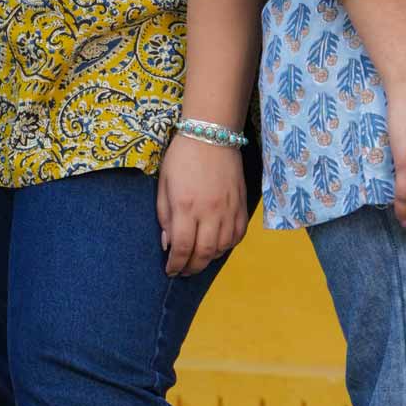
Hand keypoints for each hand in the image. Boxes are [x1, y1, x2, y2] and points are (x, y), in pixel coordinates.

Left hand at [156, 134, 249, 278]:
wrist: (211, 134)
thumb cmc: (182, 157)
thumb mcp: (163, 184)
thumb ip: (165, 216)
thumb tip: (168, 244)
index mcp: (186, 206)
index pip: (182, 247)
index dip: (175, 264)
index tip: (170, 270)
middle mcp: (210, 212)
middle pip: (204, 253)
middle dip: (192, 268)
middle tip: (183, 271)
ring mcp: (229, 209)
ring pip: (223, 248)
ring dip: (209, 259)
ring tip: (198, 259)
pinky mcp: (242, 205)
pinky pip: (238, 235)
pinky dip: (227, 246)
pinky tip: (217, 246)